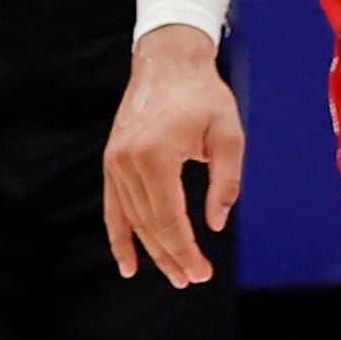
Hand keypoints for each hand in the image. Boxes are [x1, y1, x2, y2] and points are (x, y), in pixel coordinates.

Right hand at [101, 28, 249, 284]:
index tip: (202, 273)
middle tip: (191, 279)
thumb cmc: (204, 96)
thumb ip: (225, 182)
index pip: (169, 219)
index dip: (186, 251)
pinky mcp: (111, 160)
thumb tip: (214, 224)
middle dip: (171, 257)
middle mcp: (128, 162)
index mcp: (156, 155)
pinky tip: (128, 264)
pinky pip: (113, 208)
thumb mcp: (228, 134)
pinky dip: (119, 237)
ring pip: (132, 220)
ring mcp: (115, 161)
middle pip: (149, 225)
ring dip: (152, 251)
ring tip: (173, 275)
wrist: (169, 60)